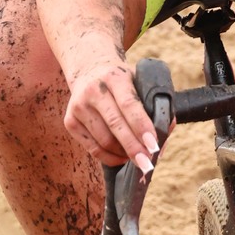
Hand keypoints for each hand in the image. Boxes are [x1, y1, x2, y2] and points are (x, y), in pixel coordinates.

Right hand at [62, 42, 159, 169]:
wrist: (89, 69)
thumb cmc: (123, 82)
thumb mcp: (139, 81)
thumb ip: (154, 104)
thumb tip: (165, 134)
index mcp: (114, 77)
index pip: (128, 104)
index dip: (141, 126)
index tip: (154, 145)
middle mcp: (93, 90)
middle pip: (115, 125)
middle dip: (134, 147)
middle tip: (147, 164)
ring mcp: (79, 106)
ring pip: (104, 140)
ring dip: (123, 154)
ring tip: (137, 156)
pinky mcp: (70, 121)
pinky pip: (93, 148)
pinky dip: (110, 157)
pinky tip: (122, 156)